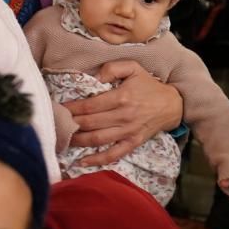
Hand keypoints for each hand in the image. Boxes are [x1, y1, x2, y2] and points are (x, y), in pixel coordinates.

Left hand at [66, 60, 183, 165]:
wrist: (172, 105)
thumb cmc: (148, 85)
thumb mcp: (133, 67)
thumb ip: (112, 68)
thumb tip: (95, 78)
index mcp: (121, 97)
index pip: (89, 105)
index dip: (72, 108)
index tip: (59, 108)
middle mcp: (123, 116)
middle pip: (90, 123)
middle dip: (71, 124)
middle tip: (56, 124)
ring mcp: (128, 132)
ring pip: (97, 139)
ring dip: (78, 141)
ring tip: (62, 139)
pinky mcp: (133, 143)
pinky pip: (113, 154)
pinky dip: (97, 160)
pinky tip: (82, 161)